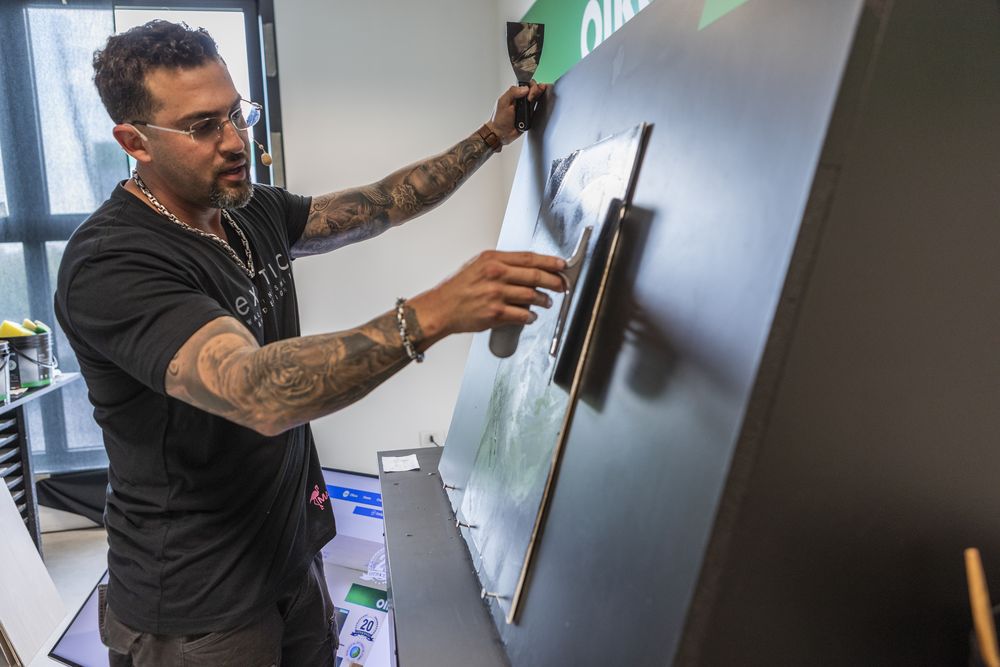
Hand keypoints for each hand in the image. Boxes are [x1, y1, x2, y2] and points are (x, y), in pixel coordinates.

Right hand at [409, 250, 565, 344]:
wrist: (441, 308)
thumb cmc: (459, 289)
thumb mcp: (478, 266)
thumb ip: (502, 264)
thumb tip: (529, 267)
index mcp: (492, 260)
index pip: (528, 258)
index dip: (549, 261)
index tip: (562, 265)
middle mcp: (495, 274)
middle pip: (535, 275)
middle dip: (554, 281)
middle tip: (562, 285)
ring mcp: (495, 294)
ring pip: (531, 296)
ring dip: (544, 300)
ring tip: (546, 302)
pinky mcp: (495, 313)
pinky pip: (522, 315)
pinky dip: (530, 317)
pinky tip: (531, 317)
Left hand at [487, 81, 548, 144]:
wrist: (501, 134)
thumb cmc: (498, 119)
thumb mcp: (503, 102)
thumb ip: (512, 92)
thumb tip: (525, 88)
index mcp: (514, 94)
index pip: (526, 84)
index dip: (530, 86)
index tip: (528, 93)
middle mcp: (521, 100)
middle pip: (533, 89)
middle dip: (536, 90)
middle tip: (530, 98)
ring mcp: (526, 107)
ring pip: (537, 98)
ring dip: (538, 97)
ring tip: (532, 101)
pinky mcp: (530, 115)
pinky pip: (537, 109)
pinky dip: (539, 106)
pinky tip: (538, 106)